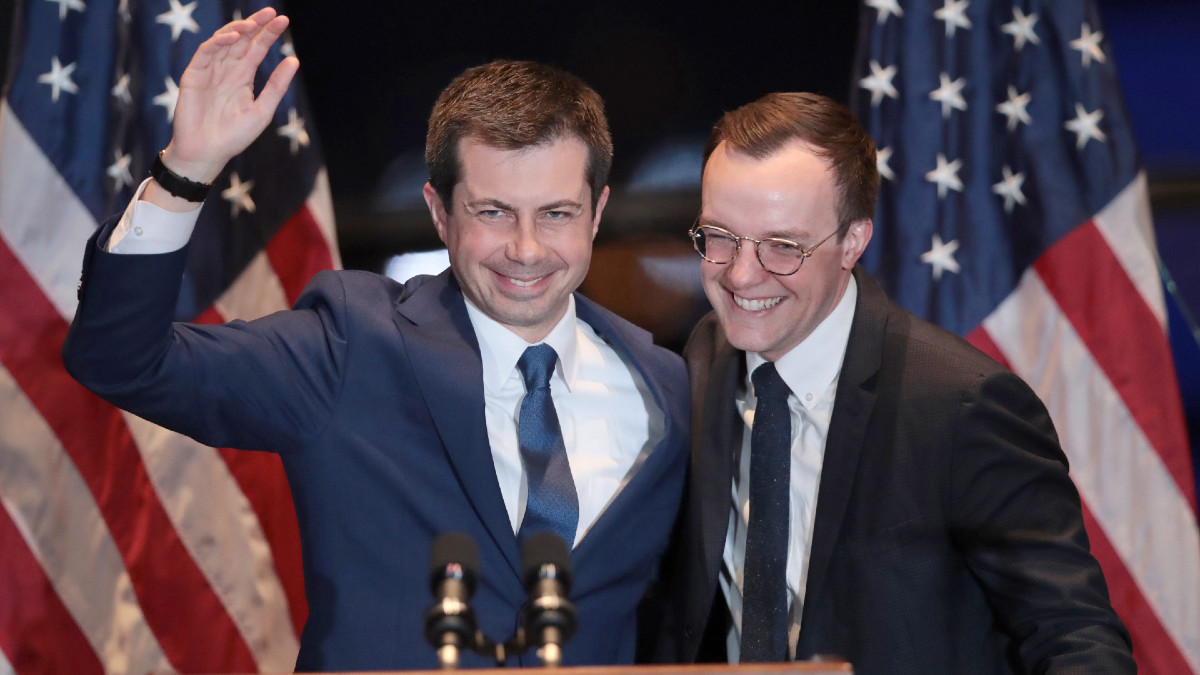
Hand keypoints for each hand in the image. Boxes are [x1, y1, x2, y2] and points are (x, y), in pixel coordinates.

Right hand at [159, 8, 298, 183]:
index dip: (268, 34)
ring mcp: (209, 70)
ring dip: (237, 30)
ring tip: (253, 23)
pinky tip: (233, 38)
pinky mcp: (193, 75)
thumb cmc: (234, 136)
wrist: (208, 153)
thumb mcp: (262, 110)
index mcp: (243, 76)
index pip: (257, 48)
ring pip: (223, 41)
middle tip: (271, 12)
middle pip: (241, 40)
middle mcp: (226, 69)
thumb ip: (276, 86)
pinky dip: (218, 43)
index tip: (283, 20)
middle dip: (255, 24)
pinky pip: (206, 53)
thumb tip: (294, 60)